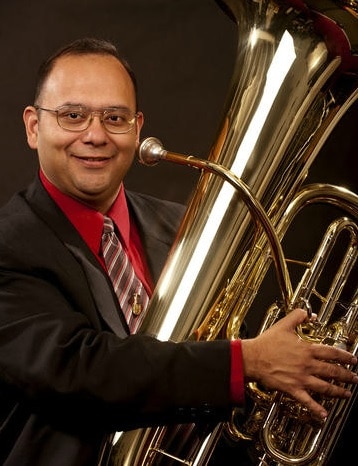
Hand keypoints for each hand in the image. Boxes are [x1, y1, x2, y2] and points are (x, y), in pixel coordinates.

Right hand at [240, 308, 357, 419]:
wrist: (253, 358)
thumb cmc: (266, 343)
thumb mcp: (283, 325)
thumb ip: (297, 317)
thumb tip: (309, 314)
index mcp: (306, 349)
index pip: (332, 353)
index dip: (345, 356)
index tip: (353, 360)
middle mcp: (307, 364)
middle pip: (332, 371)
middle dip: (346, 375)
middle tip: (354, 378)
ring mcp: (301, 378)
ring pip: (325, 386)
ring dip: (338, 391)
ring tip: (346, 394)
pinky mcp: (292, 389)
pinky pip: (307, 400)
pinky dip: (316, 408)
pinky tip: (324, 414)